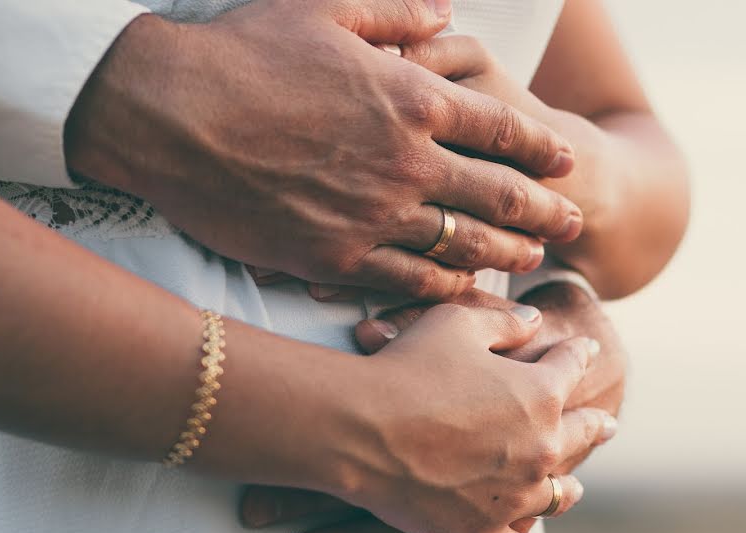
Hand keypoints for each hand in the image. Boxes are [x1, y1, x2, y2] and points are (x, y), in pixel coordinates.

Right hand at [65, 0, 584, 299]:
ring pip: (464, 242)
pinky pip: (410, 279)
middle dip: (545, 208)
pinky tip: (470, 291)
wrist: (170, 114)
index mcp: (412, 98)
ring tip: (538, 258)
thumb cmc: (241, 53)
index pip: (501, 127)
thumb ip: (395, 10)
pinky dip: (447, 287)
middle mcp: (407, 162)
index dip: (541, 146)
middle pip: (499, 193)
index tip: (565, 161)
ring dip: (508, 251)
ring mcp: (375, 214)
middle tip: (576, 221)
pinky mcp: (337, 256)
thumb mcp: (322, 8)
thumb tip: (445, 11)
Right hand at [294, 302, 611, 532]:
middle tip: (606, 424)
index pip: (572, 367)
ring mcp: (513, 495)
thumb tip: (536, 320)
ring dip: (567, 487)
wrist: (361, 428)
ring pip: (556, 495)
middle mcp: (539, 448)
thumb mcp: (458, 323)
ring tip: (574, 487)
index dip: (577, 354)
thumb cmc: (407, 367)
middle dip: (595, 426)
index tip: (584, 351)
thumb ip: (506, 322)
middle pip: (580, 436)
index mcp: (539, 393)